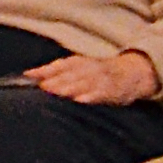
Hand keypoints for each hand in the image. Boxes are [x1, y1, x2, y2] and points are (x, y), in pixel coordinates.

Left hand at [17, 48, 161, 106]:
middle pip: (71, 74)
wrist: (134, 73)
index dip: (46, 69)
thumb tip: (28, 75)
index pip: (61, 65)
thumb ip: (56, 72)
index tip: (30, 75)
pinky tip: (81, 100)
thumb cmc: (100, 73)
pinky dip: (91, 96)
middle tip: (43, 87)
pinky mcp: (114, 90)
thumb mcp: (79, 69)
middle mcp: (90, 68)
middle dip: (57, 80)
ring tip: (58, 93)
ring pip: (84, 82)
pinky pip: (102, 92)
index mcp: (80, 62)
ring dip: (70, 87)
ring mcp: (102, 79)